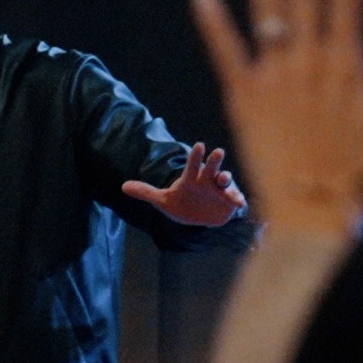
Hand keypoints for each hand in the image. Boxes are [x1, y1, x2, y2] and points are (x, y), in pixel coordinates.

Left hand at [122, 144, 250, 226]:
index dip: (196, 156)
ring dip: (226, 178)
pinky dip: (237, 199)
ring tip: (224, 179)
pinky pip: (235, 198)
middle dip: (214, 161)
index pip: (193, 164)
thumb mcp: (163, 201)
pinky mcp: (229, 201)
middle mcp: (207, 180)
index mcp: (192, 178)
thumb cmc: (182, 204)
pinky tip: (239, 202)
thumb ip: (146, 192)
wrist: (198, 217)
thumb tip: (123, 186)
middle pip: (211, 167)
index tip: (199, 145)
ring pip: (225, 180)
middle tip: (217, 152)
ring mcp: (219, 190)